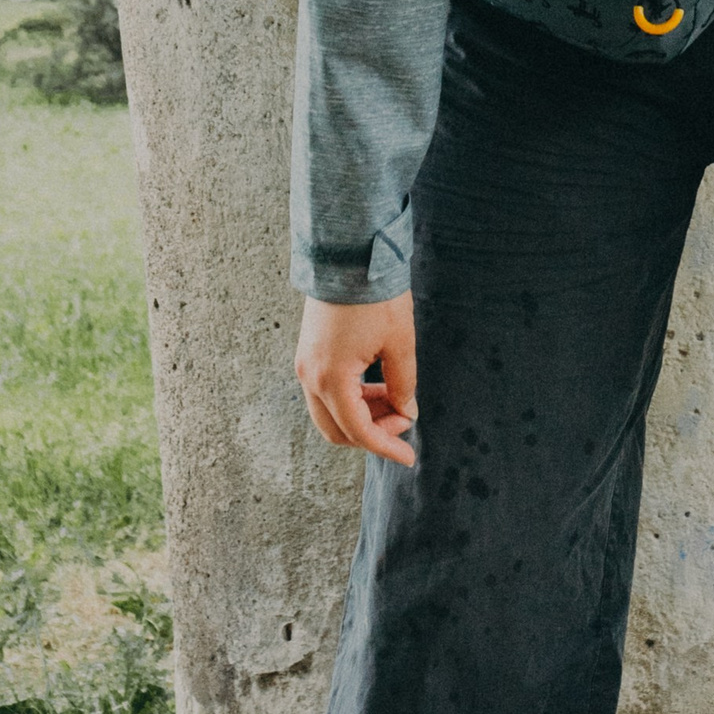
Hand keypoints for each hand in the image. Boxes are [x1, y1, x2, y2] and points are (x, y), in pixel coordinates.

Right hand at [297, 294, 417, 467]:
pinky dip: (351, 399)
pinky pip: (326, 392)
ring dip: (362, 415)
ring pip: (330, 412)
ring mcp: (305, 365)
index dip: (385, 447)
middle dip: (373, 433)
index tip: (409, 457)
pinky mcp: (308, 355)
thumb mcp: (400, 343)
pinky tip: (379, 385)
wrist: (348, 256)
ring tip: (396, 398)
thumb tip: (406, 411)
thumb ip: (403, 383)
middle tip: (404, 418)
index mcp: (331, 378)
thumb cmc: (375, 297)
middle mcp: (309, 377)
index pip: (358, 431)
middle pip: (337, 430)